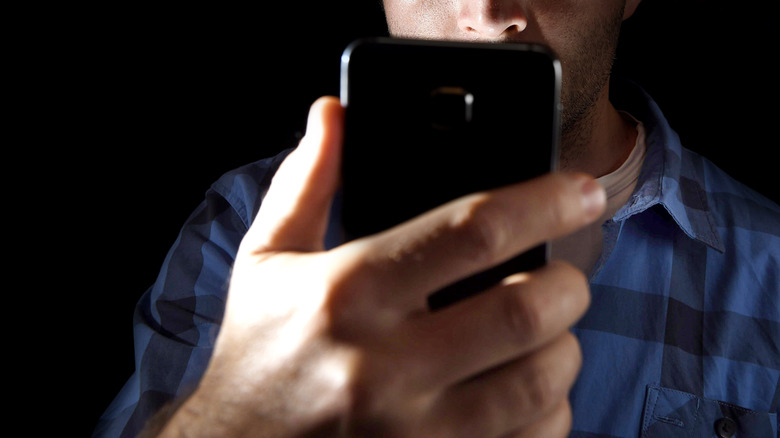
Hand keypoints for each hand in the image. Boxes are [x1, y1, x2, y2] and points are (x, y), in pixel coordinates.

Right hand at [158, 96, 605, 436]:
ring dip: (563, 348)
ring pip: (540, 380)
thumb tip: (332, 112)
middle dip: (568, 283)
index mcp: (348, 292)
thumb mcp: (266, 259)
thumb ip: (306, 182)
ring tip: (543, 333)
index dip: (545, 200)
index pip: (473, 229)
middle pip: (527, 308)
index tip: (581, 191)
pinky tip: (524, 390)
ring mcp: (414, 430)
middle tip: (562, 275)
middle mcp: (384, 365)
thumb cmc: (256, 354)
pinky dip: (549, 410)